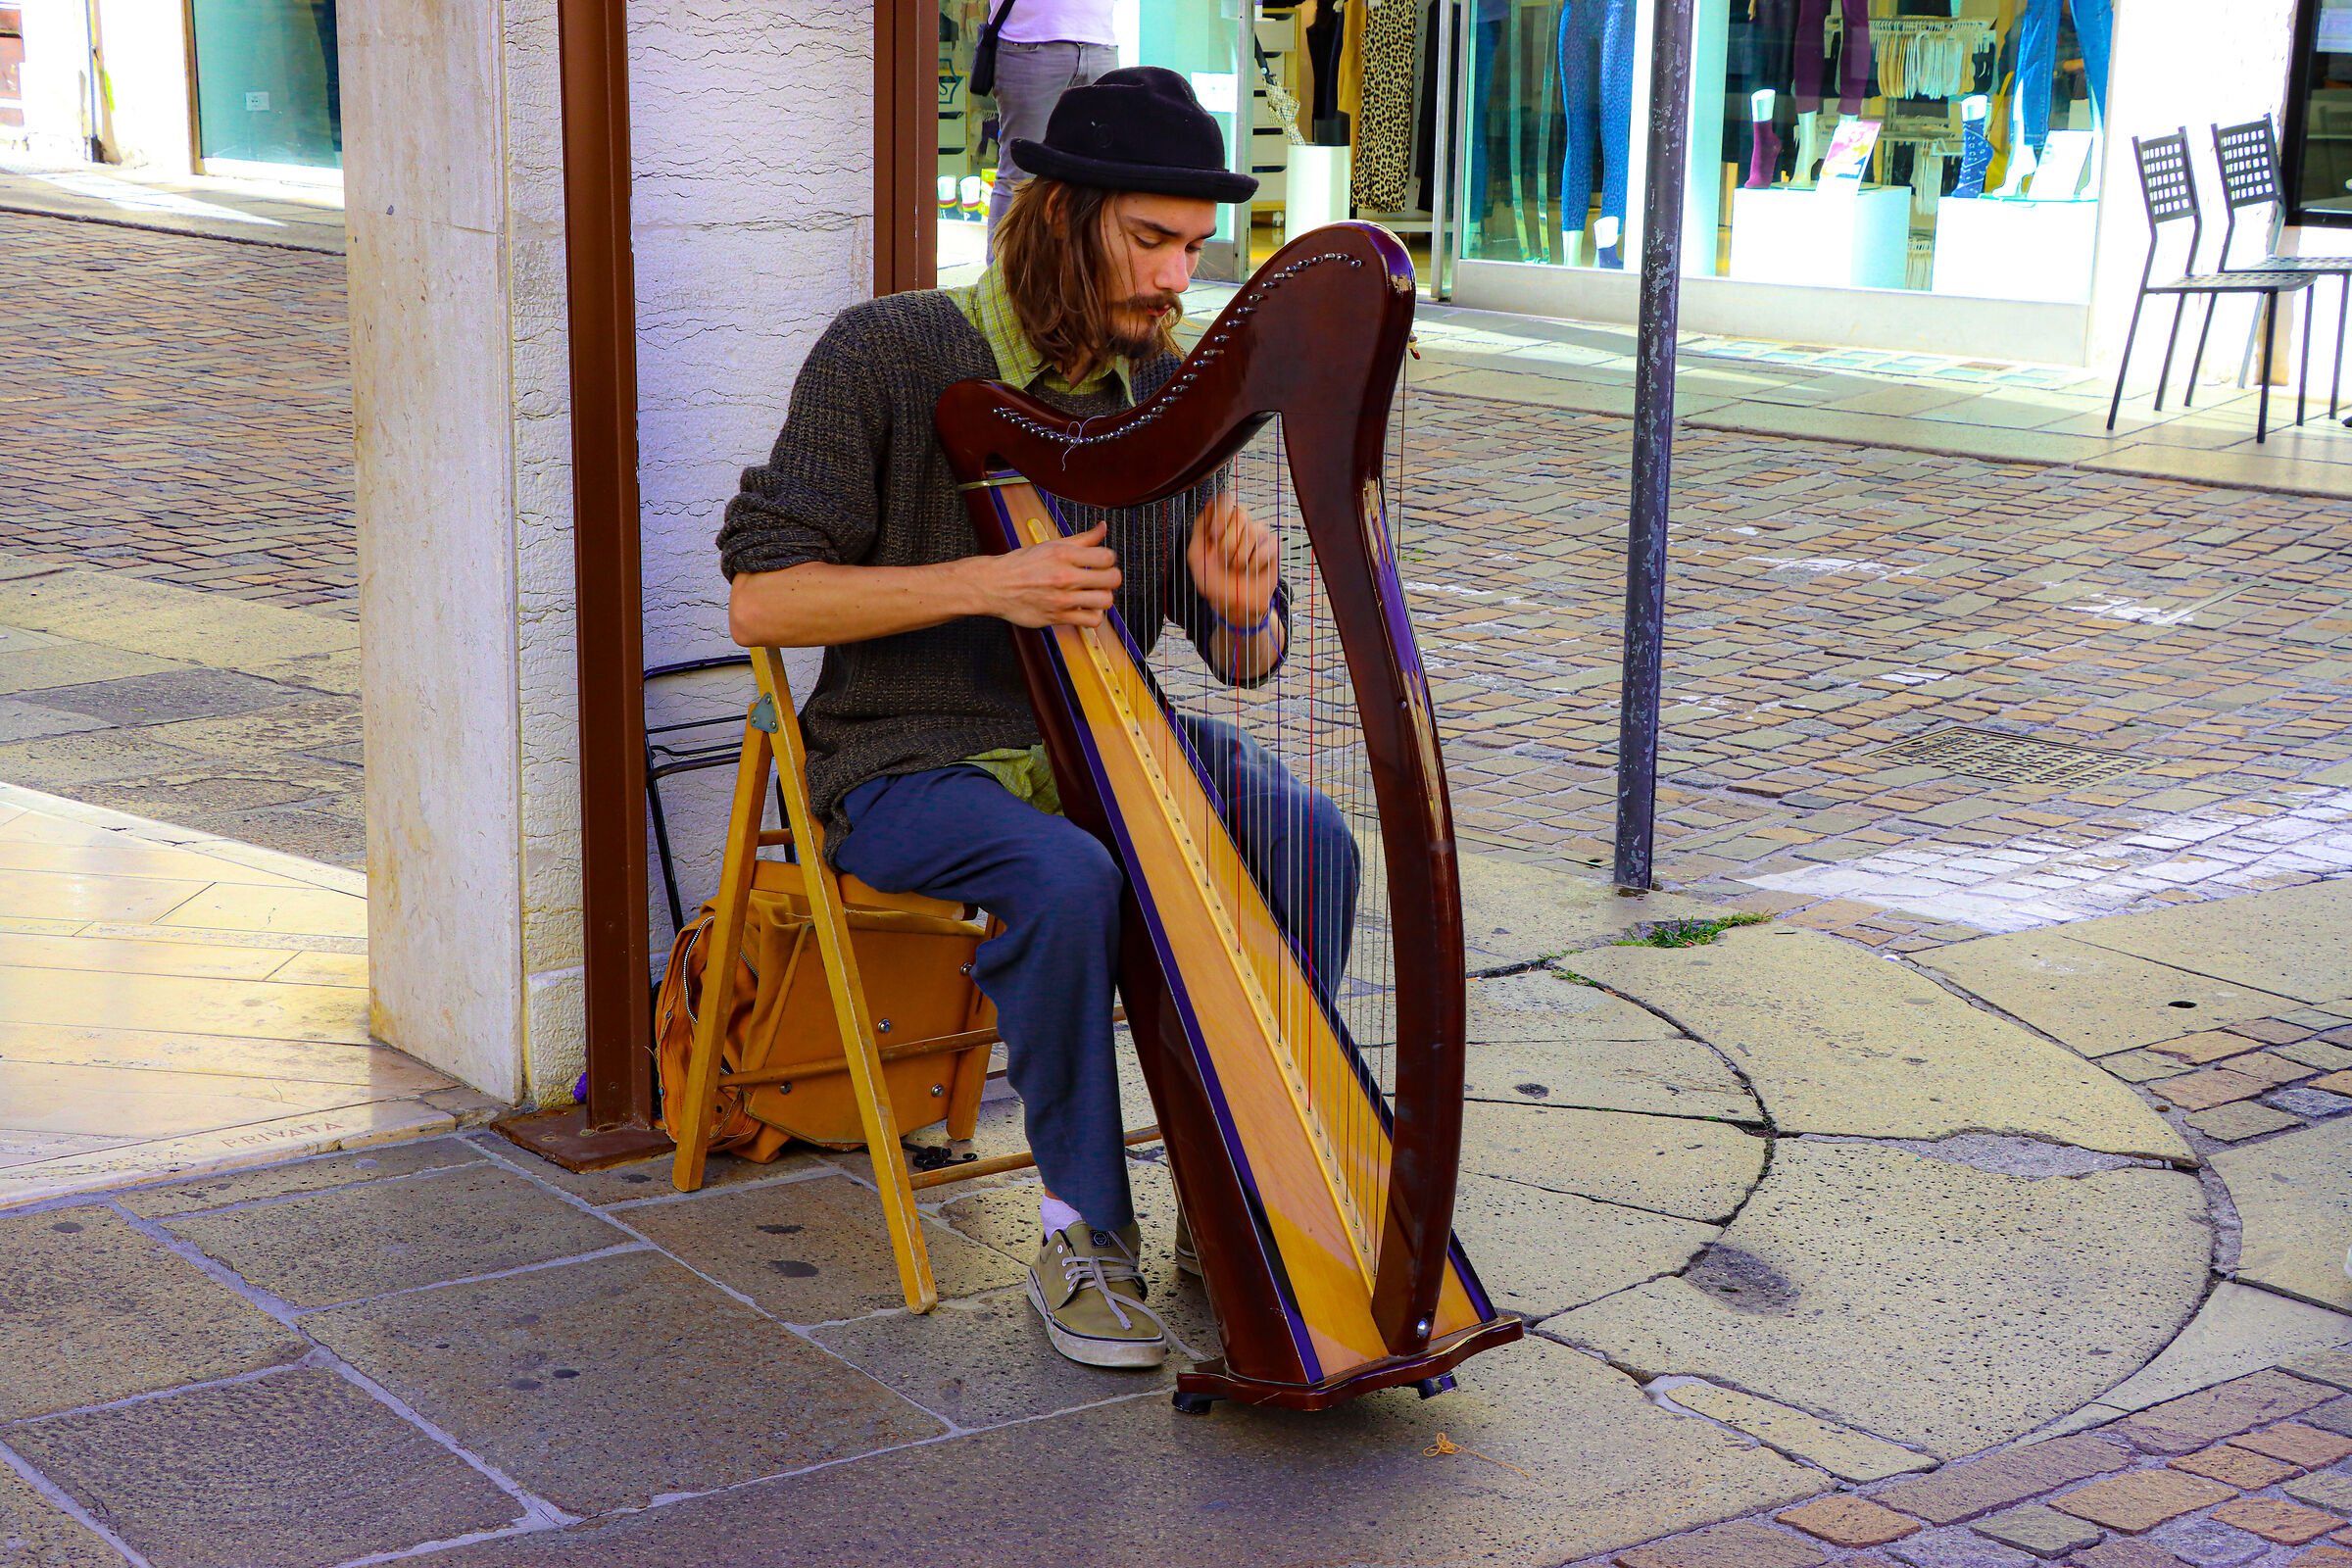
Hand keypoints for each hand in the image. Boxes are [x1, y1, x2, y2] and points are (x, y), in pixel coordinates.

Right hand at [969, 522, 1121, 628]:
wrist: (994, 585)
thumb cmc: (1021, 565)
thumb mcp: (1051, 545)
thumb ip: (1082, 539)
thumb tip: (1102, 527)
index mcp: (1063, 554)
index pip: (1106, 557)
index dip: (1109, 560)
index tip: (1103, 563)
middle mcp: (1064, 576)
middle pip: (1111, 579)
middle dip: (1111, 578)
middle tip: (1102, 579)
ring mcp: (1061, 599)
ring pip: (1105, 601)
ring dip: (1104, 597)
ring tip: (1095, 594)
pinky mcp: (1057, 617)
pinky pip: (1091, 621)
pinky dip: (1094, 615)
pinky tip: (1086, 608)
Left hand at [1186, 493, 1277, 630]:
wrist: (1232, 603)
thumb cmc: (1213, 580)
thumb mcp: (1196, 556)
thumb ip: (1199, 528)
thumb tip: (1209, 503)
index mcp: (1222, 522)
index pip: (1226, 501)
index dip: (1221, 517)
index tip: (1214, 536)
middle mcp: (1241, 525)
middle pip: (1240, 515)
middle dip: (1228, 543)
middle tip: (1224, 559)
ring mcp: (1258, 535)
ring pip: (1253, 532)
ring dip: (1240, 557)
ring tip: (1236, 567)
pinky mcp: (1273, 547)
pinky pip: (1267, 547)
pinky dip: (1255, 564)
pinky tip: (1250, 571)